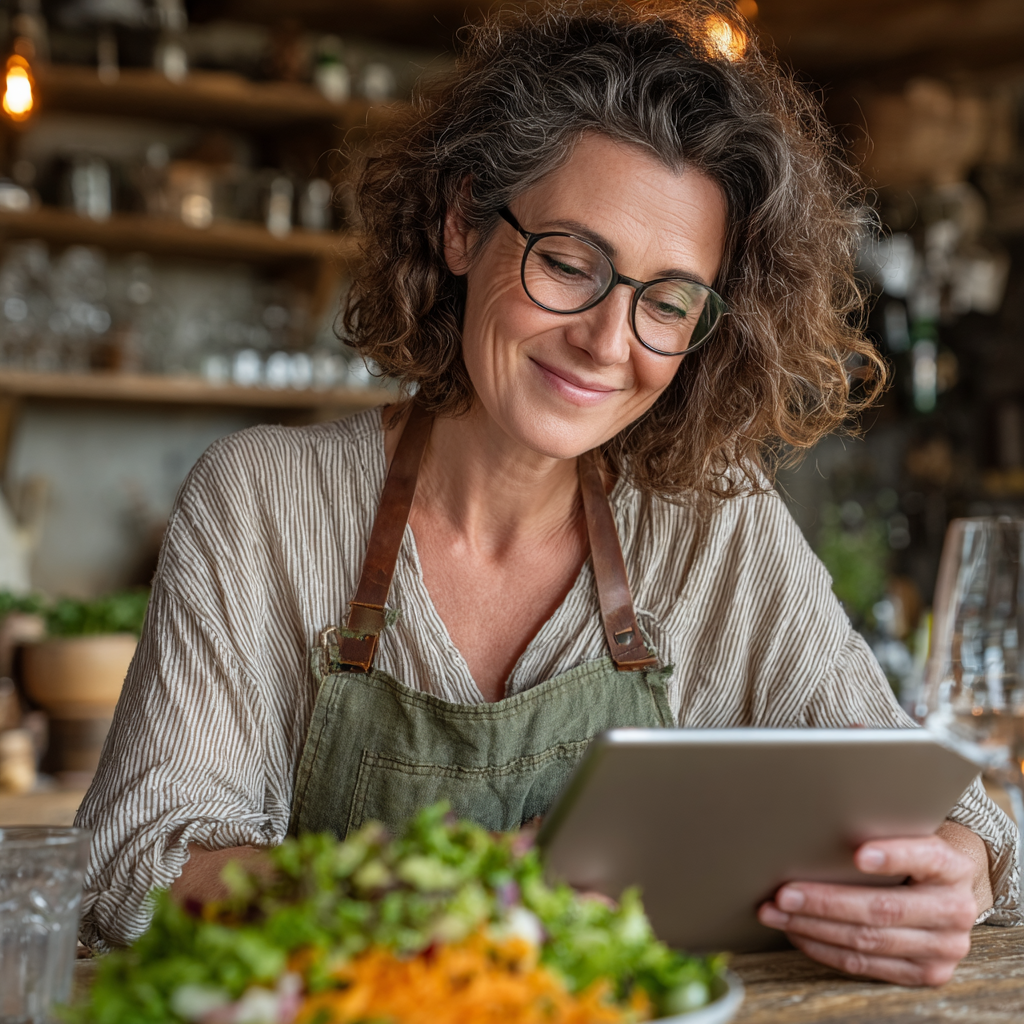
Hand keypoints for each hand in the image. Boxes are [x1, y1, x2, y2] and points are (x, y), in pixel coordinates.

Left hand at [757, 835, 979, 986]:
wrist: (949, 893)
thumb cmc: (913, 857)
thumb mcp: (911, 837)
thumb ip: (882, 833)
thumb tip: (819, 825)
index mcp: (953, 867)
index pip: (926, 858)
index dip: (893, 856)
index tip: (858, 853)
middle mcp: (955, 910)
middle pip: (883, 909)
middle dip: (826, 902)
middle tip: (784, 894)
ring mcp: (944, 948)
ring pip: (869, 941)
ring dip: (814, 928)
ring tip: (777, 914)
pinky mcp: (927, 973)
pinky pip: (866, 965)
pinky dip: (825, 949)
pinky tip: (798, 933)